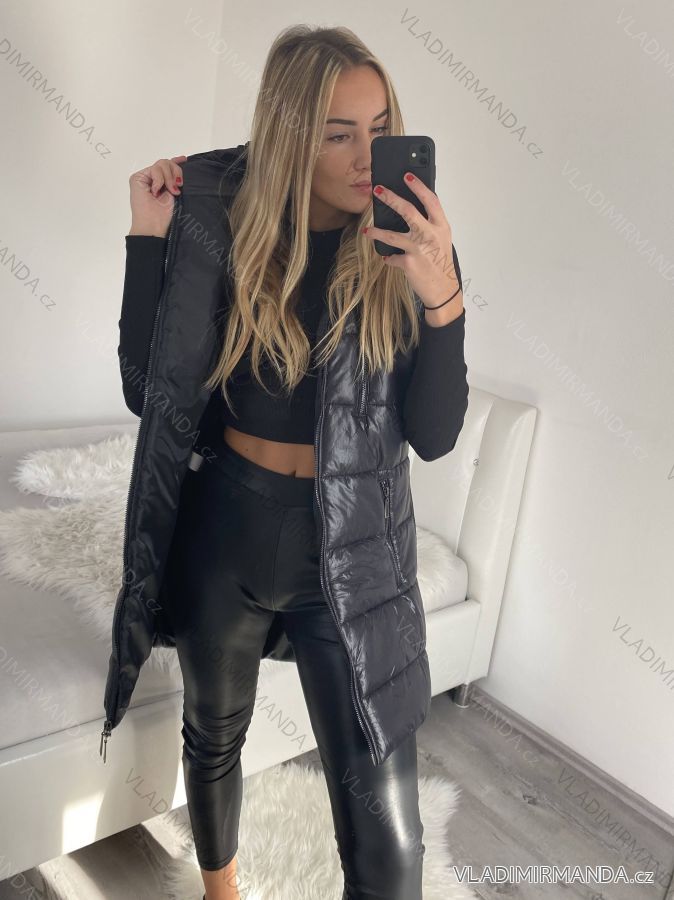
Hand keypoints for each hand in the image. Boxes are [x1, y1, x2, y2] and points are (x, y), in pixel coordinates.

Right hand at [128, 155, 186, 237]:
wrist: (153, 225)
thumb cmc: (164, 216)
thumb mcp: (174, 194)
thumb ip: (175, 179)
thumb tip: (181, 162)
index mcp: (160, 183)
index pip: (167, 167)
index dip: (175, 162)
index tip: (184, 159)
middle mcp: (151, 179)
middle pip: (166, 163)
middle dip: (175, 173)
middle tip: (177, 188)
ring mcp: (144, 178)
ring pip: (161, 164)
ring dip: (168, 178)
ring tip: (171, 191)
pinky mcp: (137, 178)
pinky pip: (154, 170)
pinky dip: (159, 180)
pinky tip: (157, 191)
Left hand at [363, 173, 461, 309]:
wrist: (443, 289)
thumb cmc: (441, 262)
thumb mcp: (441, 239)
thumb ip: (430, 225)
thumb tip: (410, 211)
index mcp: (441, 226)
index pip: (430, 200)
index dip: (418, 187)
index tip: (407, 175)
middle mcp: (430, 235)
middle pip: (408, 211)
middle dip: (391, 198)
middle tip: (378, 190)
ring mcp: (419, 249)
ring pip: (392, 235)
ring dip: (377, 231)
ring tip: (367, 230)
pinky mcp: (409, 263)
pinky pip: (393, 258)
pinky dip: (389, 259)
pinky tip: (388, 259)